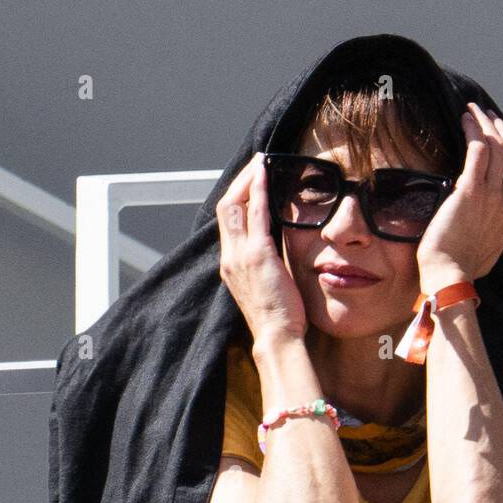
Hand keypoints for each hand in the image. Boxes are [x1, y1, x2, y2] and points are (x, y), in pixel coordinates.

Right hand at [216, 152, 307, 345]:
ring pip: (234, 205)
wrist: (276, 338)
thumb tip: (275, 251)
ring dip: (247, 180)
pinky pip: (255, 214)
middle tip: (254, 164)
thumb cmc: (277, 320)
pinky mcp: (257, 255)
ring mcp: (240, 256)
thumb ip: (264, 265)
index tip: (249, 183)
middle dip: (239, 182)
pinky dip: (259, 191)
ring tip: (260, 163)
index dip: (236, 198)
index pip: (227, 222)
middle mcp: (230, 258)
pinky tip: (266, 175)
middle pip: (225, 207)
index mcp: (231, 266)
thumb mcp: (265, 287)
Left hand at [416, 102, 502, 288]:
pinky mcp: (471, 190)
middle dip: (502, 130)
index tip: (501, 140)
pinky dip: (474, 129)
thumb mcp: (485, 251)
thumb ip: (489, 231)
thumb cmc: (459, 269)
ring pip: (497, 147)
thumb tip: (480, 221)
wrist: (450, 277)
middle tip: (489, 116)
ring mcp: (492, 196)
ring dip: (486, 123)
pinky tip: (465, 118)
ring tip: (474, 110)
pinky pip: (478, 149)